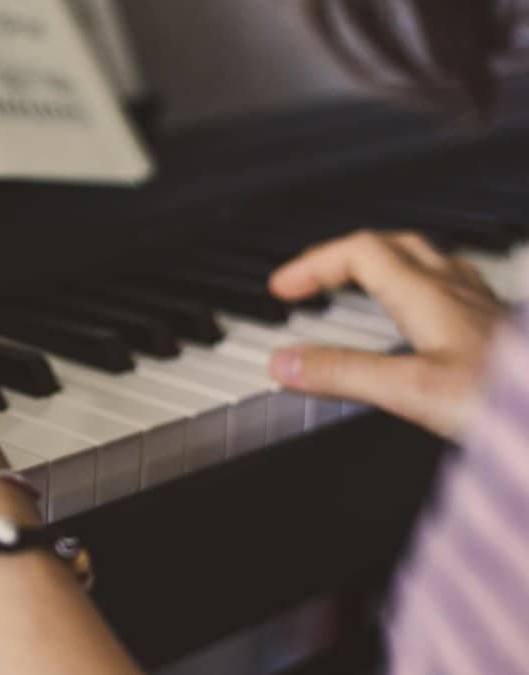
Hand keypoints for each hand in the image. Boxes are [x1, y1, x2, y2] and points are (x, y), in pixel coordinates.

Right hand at [268, 230, 507, 439]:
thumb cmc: (509, 401)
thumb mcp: (414, 391)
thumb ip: (345, 374)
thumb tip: (285, 364)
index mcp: (430, 294)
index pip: (359, 251)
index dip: (314, 263)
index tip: (283, 287)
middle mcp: (458, 291)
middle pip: (393, 246)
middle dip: (344, 256)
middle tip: (314, 279)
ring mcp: (484, 308)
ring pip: (428, 262)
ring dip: (385, 265)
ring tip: (362, 286)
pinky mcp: (502, 332)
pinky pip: (454, 290)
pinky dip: (421, 291)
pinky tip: (427, 320)